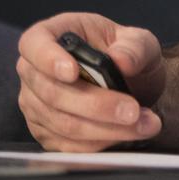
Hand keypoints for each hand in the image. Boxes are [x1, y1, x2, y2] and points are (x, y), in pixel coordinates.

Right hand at [16, 12, 165, 151]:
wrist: (132, 81)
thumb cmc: (127, 53)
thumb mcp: (139, 40)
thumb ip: (134, 47)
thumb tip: (121, 60)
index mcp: (52, 35)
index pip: (34, 43)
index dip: (48, 59)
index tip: (72, 72)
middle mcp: (34, 71)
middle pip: (53, 93)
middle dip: (97, 106)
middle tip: (133, 111)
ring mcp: (35, 104)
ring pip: (63, 123)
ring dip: (106, 128)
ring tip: (144, 124)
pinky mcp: (45, 132)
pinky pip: (67, 144)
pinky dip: (100, 143)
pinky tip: (128, 135)